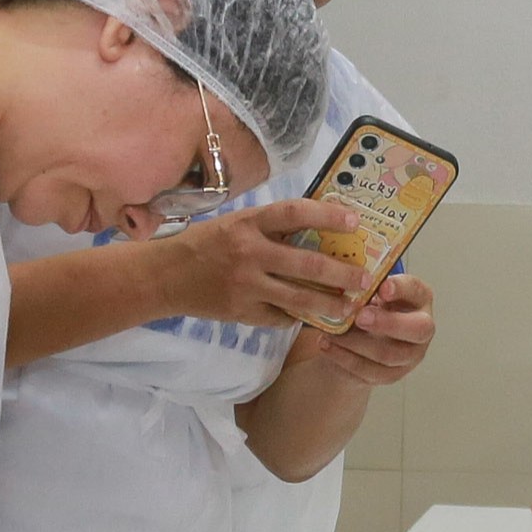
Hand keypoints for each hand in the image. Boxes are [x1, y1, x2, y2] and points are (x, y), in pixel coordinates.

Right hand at [158, 198, 371, 331]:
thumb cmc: (207, 244)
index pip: (295, 213)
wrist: (166, 276)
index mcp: (248, 223)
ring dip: (330, 304)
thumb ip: (272, 227)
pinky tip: (315, 318)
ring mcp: (246, 286)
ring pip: (299, 298)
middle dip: (342, 273)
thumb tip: (320, 229)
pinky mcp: (242, 312)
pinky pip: (280, 317)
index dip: (328, 216)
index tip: (354, 221)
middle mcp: (249, 253)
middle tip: (365, 278)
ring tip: (350, 307)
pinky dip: (299, 317)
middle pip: (307, 263)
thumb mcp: (237, 224)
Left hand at [293, 270, 432, 386]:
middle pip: (417, 330)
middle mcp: (423, 328)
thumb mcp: (368, 291)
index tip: (382, 288)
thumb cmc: (368, 306)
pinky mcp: (392, 375)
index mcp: (419, 299)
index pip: (417, 291)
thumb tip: (347, 283)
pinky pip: (370, 371)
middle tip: (359, 317)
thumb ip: (365, 288)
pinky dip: (345, 358)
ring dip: (357, 343)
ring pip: (389, 355)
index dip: (401, 289)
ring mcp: (410, 355)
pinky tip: (327, 345)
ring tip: (332, 333)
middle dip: (387, 323)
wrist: (360, 339)